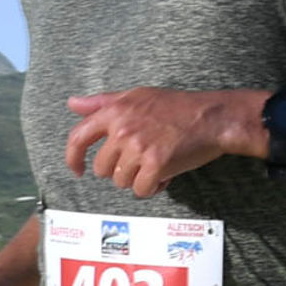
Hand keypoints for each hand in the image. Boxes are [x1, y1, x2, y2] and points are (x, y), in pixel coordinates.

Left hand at [63, 87, 253, 198]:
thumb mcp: (137, 96)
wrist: (212, 117)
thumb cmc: (176, 107)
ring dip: (137, 179)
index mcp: (114, 111)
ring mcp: (138, 147)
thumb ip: (103, 102)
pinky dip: (152, 188)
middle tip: (141, 160)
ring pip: (121, 181)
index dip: (73, 158)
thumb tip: (73, 103)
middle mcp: (122, 129)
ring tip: (156, 164)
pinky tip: (164, 176)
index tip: (77, 170)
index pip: (78, 137)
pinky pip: (140, 190)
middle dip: (119, 169)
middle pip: (102, 168)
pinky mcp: (155, 164)